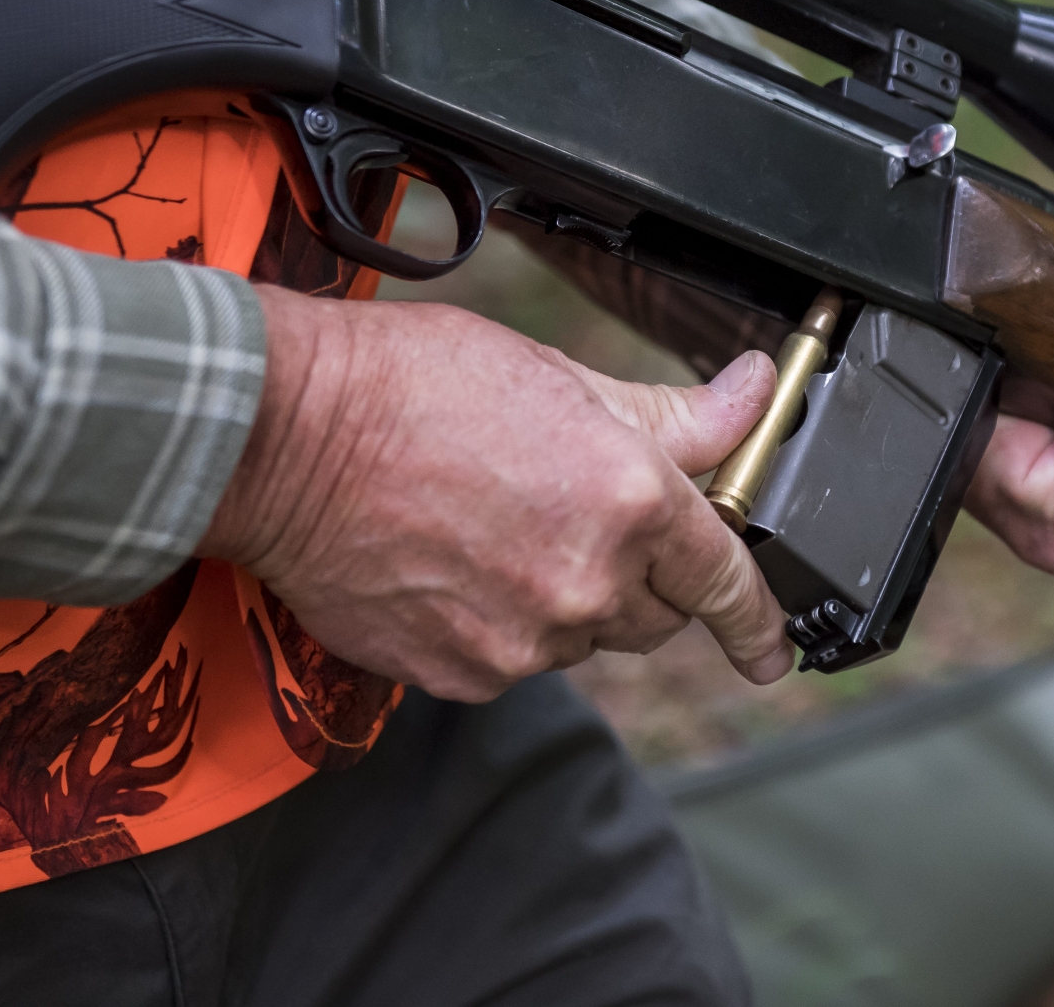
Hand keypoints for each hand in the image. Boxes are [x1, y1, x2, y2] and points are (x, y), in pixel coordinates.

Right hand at [198, 287, 794, 700]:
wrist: (283, 440)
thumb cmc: (411, 387)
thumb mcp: (561, 378)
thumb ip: (673, 414)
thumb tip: (750, 394)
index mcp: (629, 502)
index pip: (726, 579)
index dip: (757, 618)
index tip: (771, 648)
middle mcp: (586, 584)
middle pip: (657, 615)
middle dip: (642, 577)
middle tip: (579, 518)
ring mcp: (522, 640)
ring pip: (581, 636)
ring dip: (565, 597)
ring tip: (497, 523)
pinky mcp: (461, 674)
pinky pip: (512, 660)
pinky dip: (501, 624)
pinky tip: (456, 563)